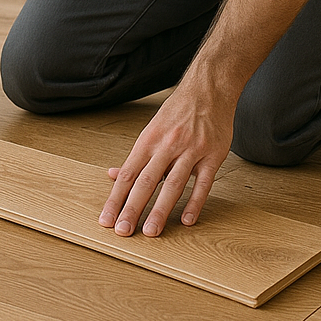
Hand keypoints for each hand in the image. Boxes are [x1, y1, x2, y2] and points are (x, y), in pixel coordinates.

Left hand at [98, 85, 234, 236]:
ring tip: (151, 231)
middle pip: (146, 181)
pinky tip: (187, 220)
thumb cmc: (178, 110)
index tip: (107, 219)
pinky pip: (203, 183)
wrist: (208, 89)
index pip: (128, 174)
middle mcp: (168, 145)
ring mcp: (191, 150)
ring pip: (173, 184)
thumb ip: (136, 156)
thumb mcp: (152, 128)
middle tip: (123, 231)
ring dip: (161, 209)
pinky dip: (195, 202)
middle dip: (133, 208)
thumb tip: (113, 175)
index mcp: (149, 139)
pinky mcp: (212, 156)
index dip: (116, 198)